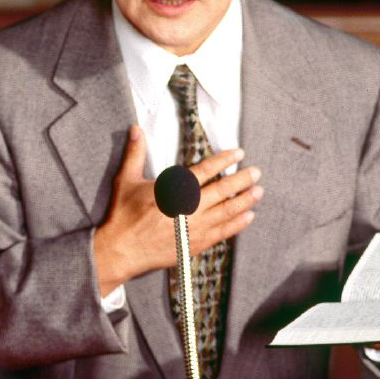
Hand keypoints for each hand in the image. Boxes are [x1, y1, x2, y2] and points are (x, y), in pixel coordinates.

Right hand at [93, 125, 262, 295]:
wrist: (121, 250)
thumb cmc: (123, 214)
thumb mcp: (126, 180)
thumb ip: (135, 153)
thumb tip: (135, 128)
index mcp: (175, 189)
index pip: (207, 170)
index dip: (225, 160)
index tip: (239, 154)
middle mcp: (189, 208)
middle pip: (223, 190)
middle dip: (242, 180)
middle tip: (256, 172)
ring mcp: (194, 228)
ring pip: (227, 211)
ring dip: (245, 201)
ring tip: (258, 191)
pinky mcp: (195, 244)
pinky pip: (223, 233)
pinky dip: (238, 224)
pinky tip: (248, 217)